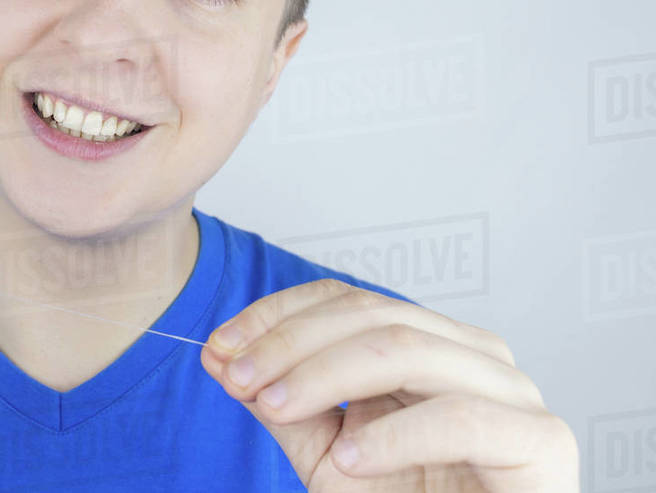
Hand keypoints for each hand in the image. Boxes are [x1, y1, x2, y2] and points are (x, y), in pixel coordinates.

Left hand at [199, 279, 578, 490]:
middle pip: (370, 314)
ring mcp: (512, 391)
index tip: (218, 346)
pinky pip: (459, 418)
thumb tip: (217, 355)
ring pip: (407, 349)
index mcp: (426, 344)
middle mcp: (472, 353)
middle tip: (238, 378)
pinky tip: (352, 457)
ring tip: (275, 407)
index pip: (345, 299)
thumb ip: (280, 403)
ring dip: (326, 375)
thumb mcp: (328, 455)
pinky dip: (394, 434)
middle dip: (290, 343)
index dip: (276, 315)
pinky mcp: (540, 440)